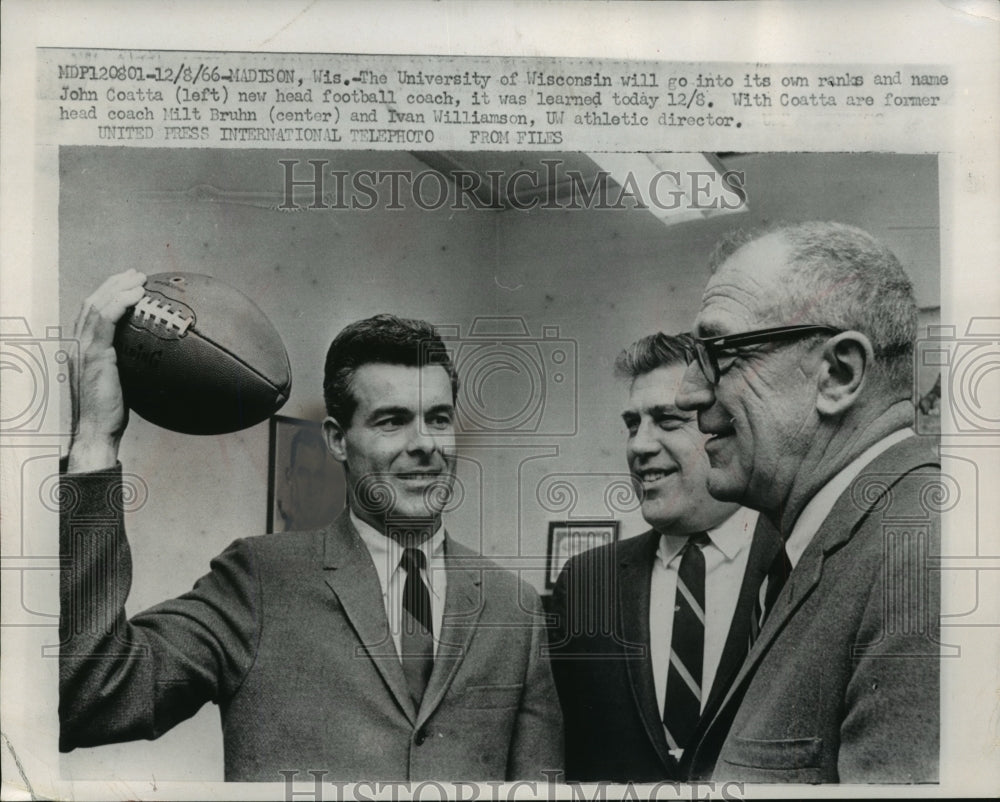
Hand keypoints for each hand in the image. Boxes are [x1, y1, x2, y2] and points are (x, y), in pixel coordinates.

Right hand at [67, 269, 146, 472]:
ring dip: (119, 288)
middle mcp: (77, 344)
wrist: (96, 431)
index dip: (108, 294)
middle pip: (92, 302)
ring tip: (140, 280)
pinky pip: (105, 320)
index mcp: (82, 350)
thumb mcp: (121, 384)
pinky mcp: (93, 355)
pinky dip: (120, 303)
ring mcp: (83, 348)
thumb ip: (129, 366)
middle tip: (137, 275)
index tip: (129, 285)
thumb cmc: (110, 413)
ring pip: (97, 305)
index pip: (91, 313)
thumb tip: (156, 361)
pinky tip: (137, 296)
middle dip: (114, 284)